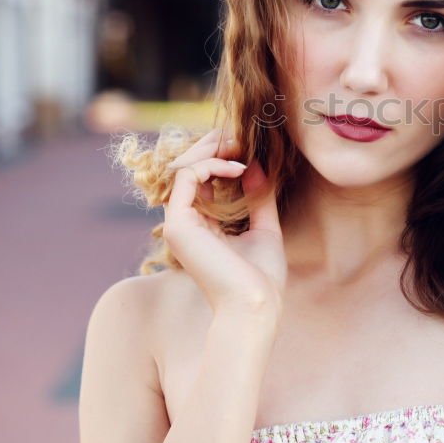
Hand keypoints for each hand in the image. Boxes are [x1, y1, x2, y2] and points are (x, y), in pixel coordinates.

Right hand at [163, 128, 286, 321]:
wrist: (255, 306)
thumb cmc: (262, 278)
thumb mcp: (265, 228)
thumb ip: (258, 197)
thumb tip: (256, 165)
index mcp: (202, 227)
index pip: (201, 179)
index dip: (220, 156)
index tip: (247, 147)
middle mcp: (185, 225)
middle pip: (187, 169)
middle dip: (213, 147)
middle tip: (240, 136)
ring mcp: (178, 225)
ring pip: (183, 168)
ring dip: (212, 149)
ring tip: (239, 145)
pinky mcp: (178, 225)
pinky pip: (186, 177)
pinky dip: (212, 164)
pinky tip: (238, 168)